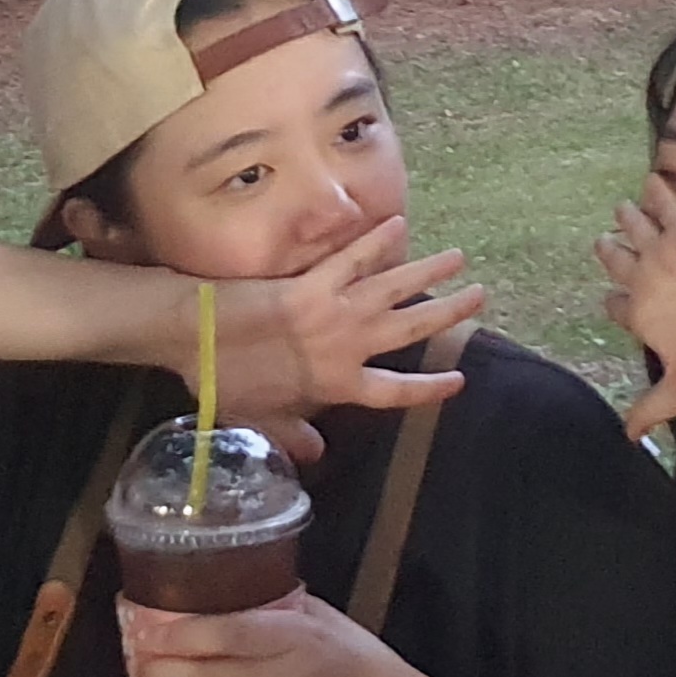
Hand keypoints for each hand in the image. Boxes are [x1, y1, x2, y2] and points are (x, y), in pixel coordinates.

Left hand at [210, 218, 480, 464]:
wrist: (196, 338)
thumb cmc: (224, 382)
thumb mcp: (260, 417)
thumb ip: (294, 433)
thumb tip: (318, 454)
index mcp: (337, 385)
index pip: (395, 391)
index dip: (428, 388)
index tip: (458, 381)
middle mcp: (346, 346)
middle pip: (409, 328)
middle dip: (447, 313)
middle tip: (479, 296)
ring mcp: (333, 310)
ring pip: (392, 289)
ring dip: (427, 272)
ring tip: (457, 258)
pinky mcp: (312, 281)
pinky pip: (351, 259)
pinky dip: (375, 240)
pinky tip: (397, 222)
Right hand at [595, 176, 675, 439]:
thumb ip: (653, 408)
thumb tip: (628, 436)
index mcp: (643, 320)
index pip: (617, 308)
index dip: (613, 303)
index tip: (610, 299)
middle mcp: (645, 283)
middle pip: (619, 262)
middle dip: (612, 253)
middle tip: (604, 243)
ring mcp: (664, 255)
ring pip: (636, 229)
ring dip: (629, 220)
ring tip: (623, 209)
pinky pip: (667, 205)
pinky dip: (658, 193)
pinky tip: (653, 181)